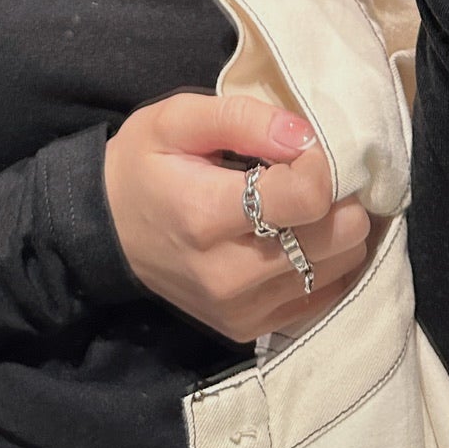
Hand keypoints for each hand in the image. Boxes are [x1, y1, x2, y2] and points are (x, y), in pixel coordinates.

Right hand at [103, 91, 373, 343]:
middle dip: (340, 197)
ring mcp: (241, 309)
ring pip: (341, 267)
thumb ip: (242, 119)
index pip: (308, 196)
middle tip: (312, 175)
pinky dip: (328, 263)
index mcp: (207, 215)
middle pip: (338, 237)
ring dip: (340, 229)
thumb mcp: (177, 119)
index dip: (320, 162)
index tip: (301, 148)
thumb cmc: (145, 164)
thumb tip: (305, 136)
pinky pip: (325, 296)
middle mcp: (229, 274)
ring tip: (308, 204)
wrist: (107, 231)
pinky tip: (303, 237)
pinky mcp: (249, 328)